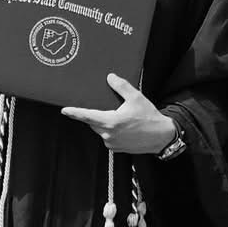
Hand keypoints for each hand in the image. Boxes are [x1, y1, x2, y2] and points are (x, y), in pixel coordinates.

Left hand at [61, 74, 177, 154]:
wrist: (162, 137)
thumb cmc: (150, 117)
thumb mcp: (136, 97)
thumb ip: (121, 86)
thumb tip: (110, 77)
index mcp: (111, 121)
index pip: (87, 116)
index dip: (75, 112)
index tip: (64, 110)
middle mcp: (109, 134)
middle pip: (93, 122)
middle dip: (97, 115)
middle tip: (111, 109)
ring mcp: (112, 143)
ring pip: (101, 130)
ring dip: (105, 123)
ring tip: (123, 118)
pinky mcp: (116, 149)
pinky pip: (108, 137)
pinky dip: (112, 131)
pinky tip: (125, 127)